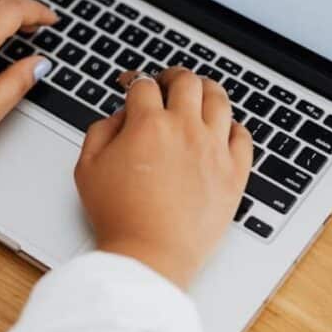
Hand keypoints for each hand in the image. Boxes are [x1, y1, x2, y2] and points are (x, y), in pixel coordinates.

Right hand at [74, 67, 251, 288]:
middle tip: (166, 82)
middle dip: (172, 76)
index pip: (144, 85)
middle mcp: (185, 129)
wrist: (149, 255)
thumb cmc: (118, 216)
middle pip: (187, 81)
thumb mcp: (87, 167)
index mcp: (148, 124)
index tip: (131, 86)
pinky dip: (232, 126)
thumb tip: (120, 116)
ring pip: (219, 99)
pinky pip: (243, 136)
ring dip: (206, 90)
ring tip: (198, 94)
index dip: (135, 80)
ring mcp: (214, 150)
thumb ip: (100, 130)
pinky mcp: (235, 174)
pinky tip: (222, 129)